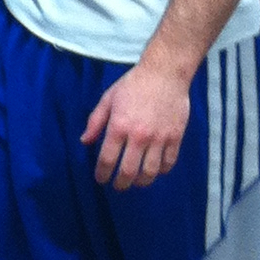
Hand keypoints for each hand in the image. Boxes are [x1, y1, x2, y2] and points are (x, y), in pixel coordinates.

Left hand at [82, 62, 190, 188]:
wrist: (165, 73)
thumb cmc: (133, 84)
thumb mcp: (108, 99)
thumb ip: (95, 121)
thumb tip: (85, 142)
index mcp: (119, 126)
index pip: (107, 160)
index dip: (102, 174)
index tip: (101, 179)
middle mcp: (138, 136)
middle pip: (128, 171)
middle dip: (120, 184)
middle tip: (118, 186)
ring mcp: (159, 138)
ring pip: (150, 172)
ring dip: (141, 182)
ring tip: (136, 182)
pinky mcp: (175, 137)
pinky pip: (168, 163)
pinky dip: (161, 171)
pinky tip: (155, 169)